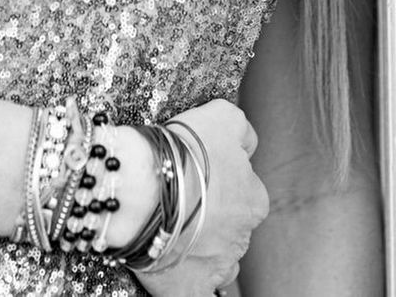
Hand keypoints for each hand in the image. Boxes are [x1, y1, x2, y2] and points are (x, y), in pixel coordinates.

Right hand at [132, 98, 269, 296]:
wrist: (143, 187)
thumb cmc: (182, 151)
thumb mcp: (223, 117)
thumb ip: (243, 130)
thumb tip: (248, 142)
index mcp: (253, 199)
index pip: (247, 194)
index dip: (222, 184)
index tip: (200, 178)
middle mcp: (241, 236)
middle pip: (231, 228)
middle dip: (213, 219)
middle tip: (183, 203)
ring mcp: (218, 266)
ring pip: (217, 262)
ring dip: (202, 251)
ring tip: (174, 235)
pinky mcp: (191, 290)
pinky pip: (199, 295)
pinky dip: (193, 287)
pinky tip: (180, 276)